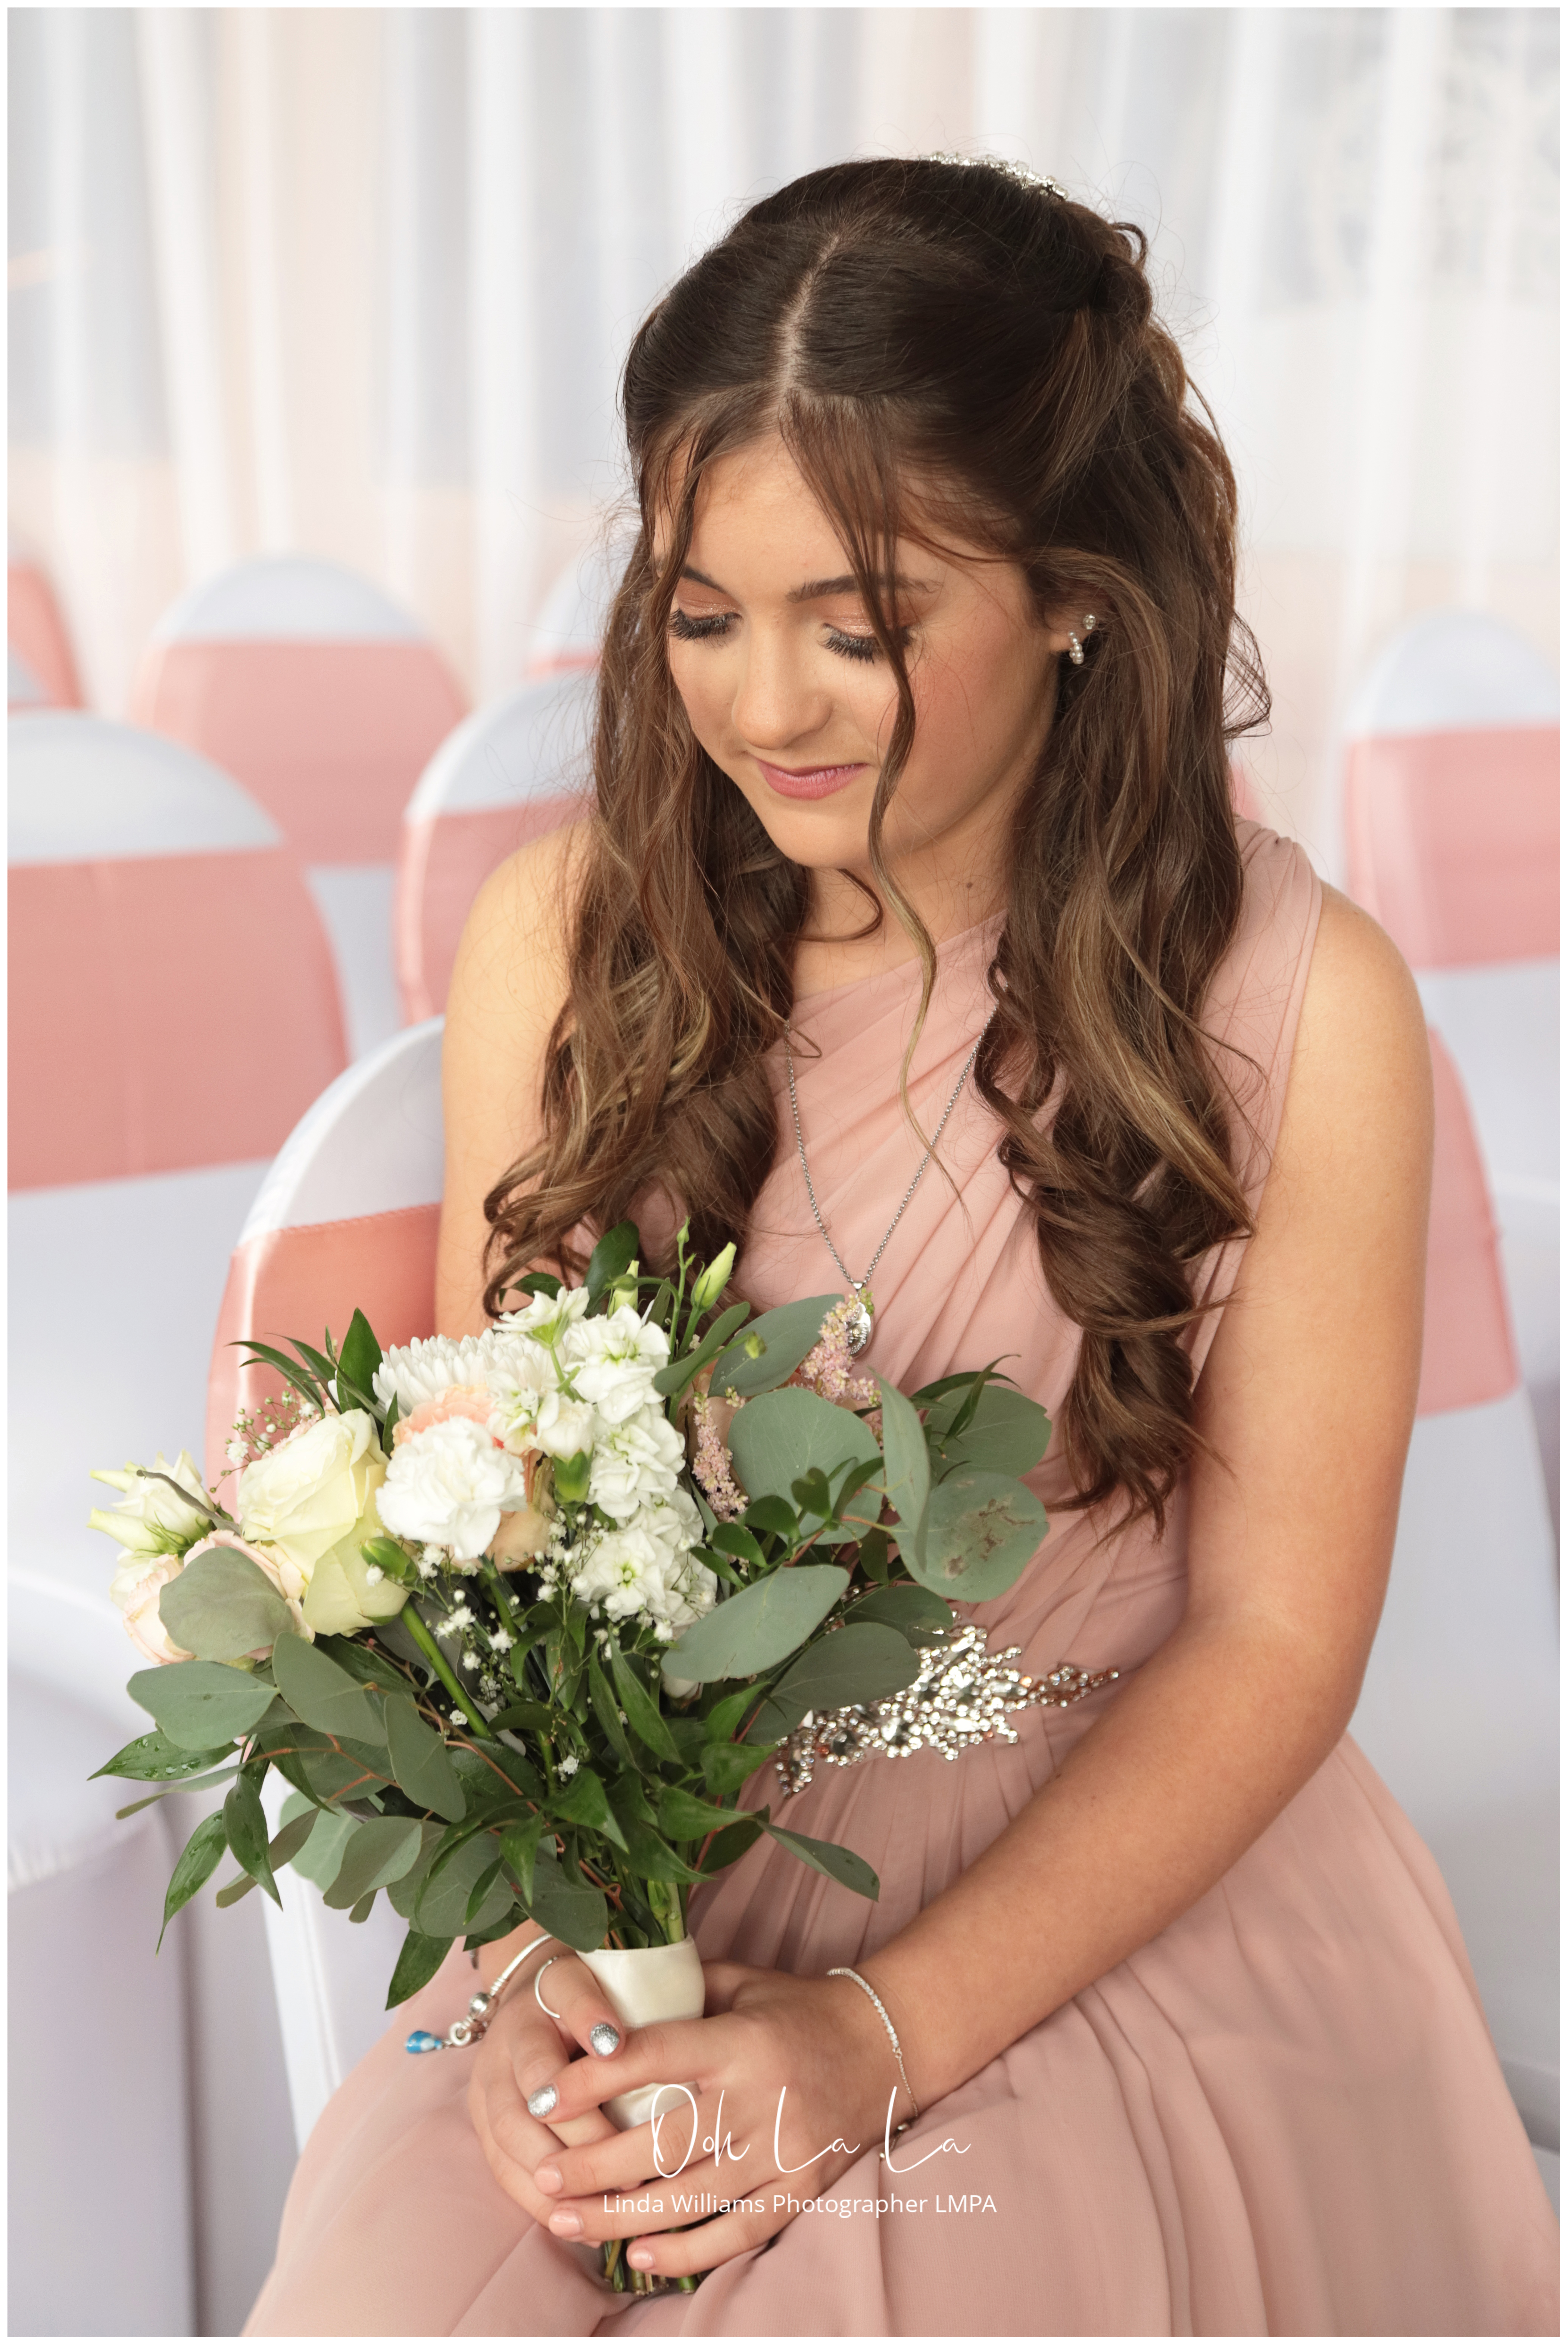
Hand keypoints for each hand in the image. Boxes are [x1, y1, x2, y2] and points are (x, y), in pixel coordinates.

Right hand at [469, 1942, 630, 2202]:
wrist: (531, 1995)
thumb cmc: (575, 1991)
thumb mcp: (583, 1980)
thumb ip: (592, 2007)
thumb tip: (613, 2043)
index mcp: (522, 2023)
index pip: (540, 2064)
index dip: (579, 2091)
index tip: (623, 2130)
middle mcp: (494, 2064)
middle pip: (520, 2122)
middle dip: (573, 2154)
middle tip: (628, 2179)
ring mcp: (484, 2100)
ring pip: (508, 2157)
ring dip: (554, 2191)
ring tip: (605, 2214)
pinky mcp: (484, 2130)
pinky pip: (506, 2175)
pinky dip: (542, 2203)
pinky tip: (582, 2226)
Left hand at [513, 1960, 912, 2280]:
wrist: (887, 2042)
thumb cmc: (799, 2007)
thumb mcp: (742, 1981)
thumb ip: (679, 1989)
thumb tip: (607, 2001)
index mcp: (738, 2040)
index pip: (654, 2058)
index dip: (593, 2080)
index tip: (542, 2097)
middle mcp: (760, 2097)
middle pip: (663, 2143)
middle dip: (593, 2167)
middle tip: (543, 2178)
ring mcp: (784, 2149)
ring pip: (691, 2197)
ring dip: (622, 2217)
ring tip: (566, 2223)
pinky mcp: (803, 2187)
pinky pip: (739, 2232)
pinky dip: (687, 2250)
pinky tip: (640, 2256)